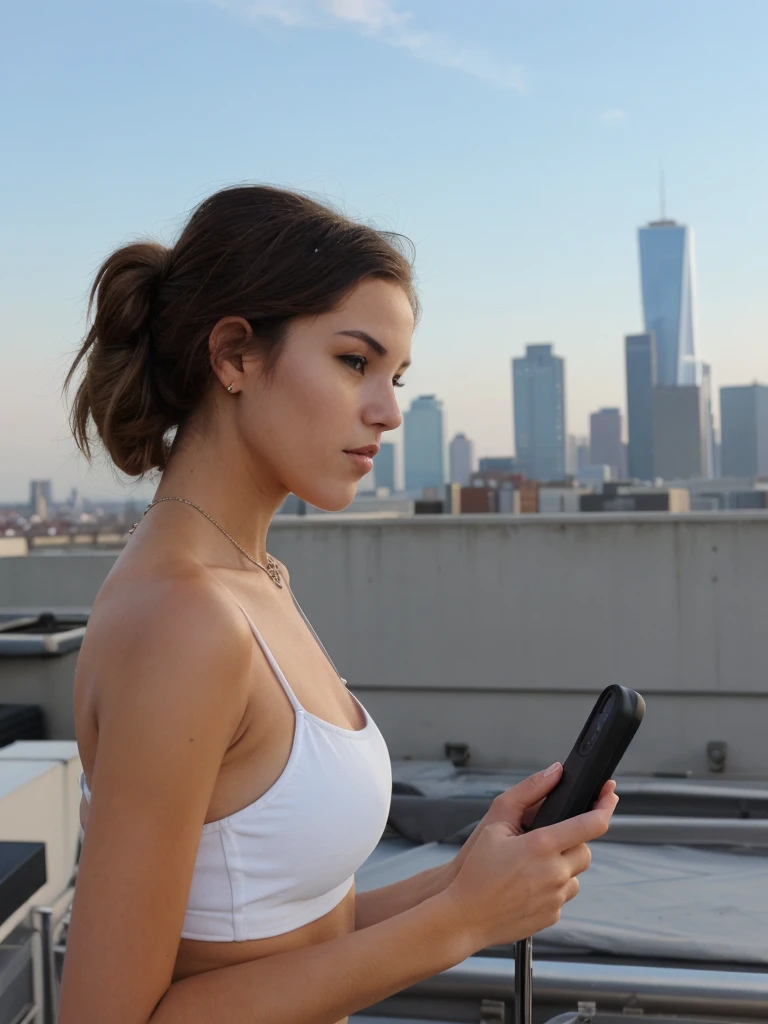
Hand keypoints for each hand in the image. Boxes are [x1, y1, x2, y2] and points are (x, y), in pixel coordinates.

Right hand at [442, 784, 618, 951]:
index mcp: (542, 845)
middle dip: (573, 841)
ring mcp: (556, 897)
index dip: (605, 806)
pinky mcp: (553, 915)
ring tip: (531, 866)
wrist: (465, 915)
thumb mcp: (496, 821)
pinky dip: (553, 886)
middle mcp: (555, 872)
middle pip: (585, 850)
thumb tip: (555, 772)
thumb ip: (529, 791)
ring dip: (563, 865)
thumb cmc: (476, 868)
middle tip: (546, 840)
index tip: (609, 795)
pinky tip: (528, 884)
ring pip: (575, 874)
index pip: (590, 824)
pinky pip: (564, 895)